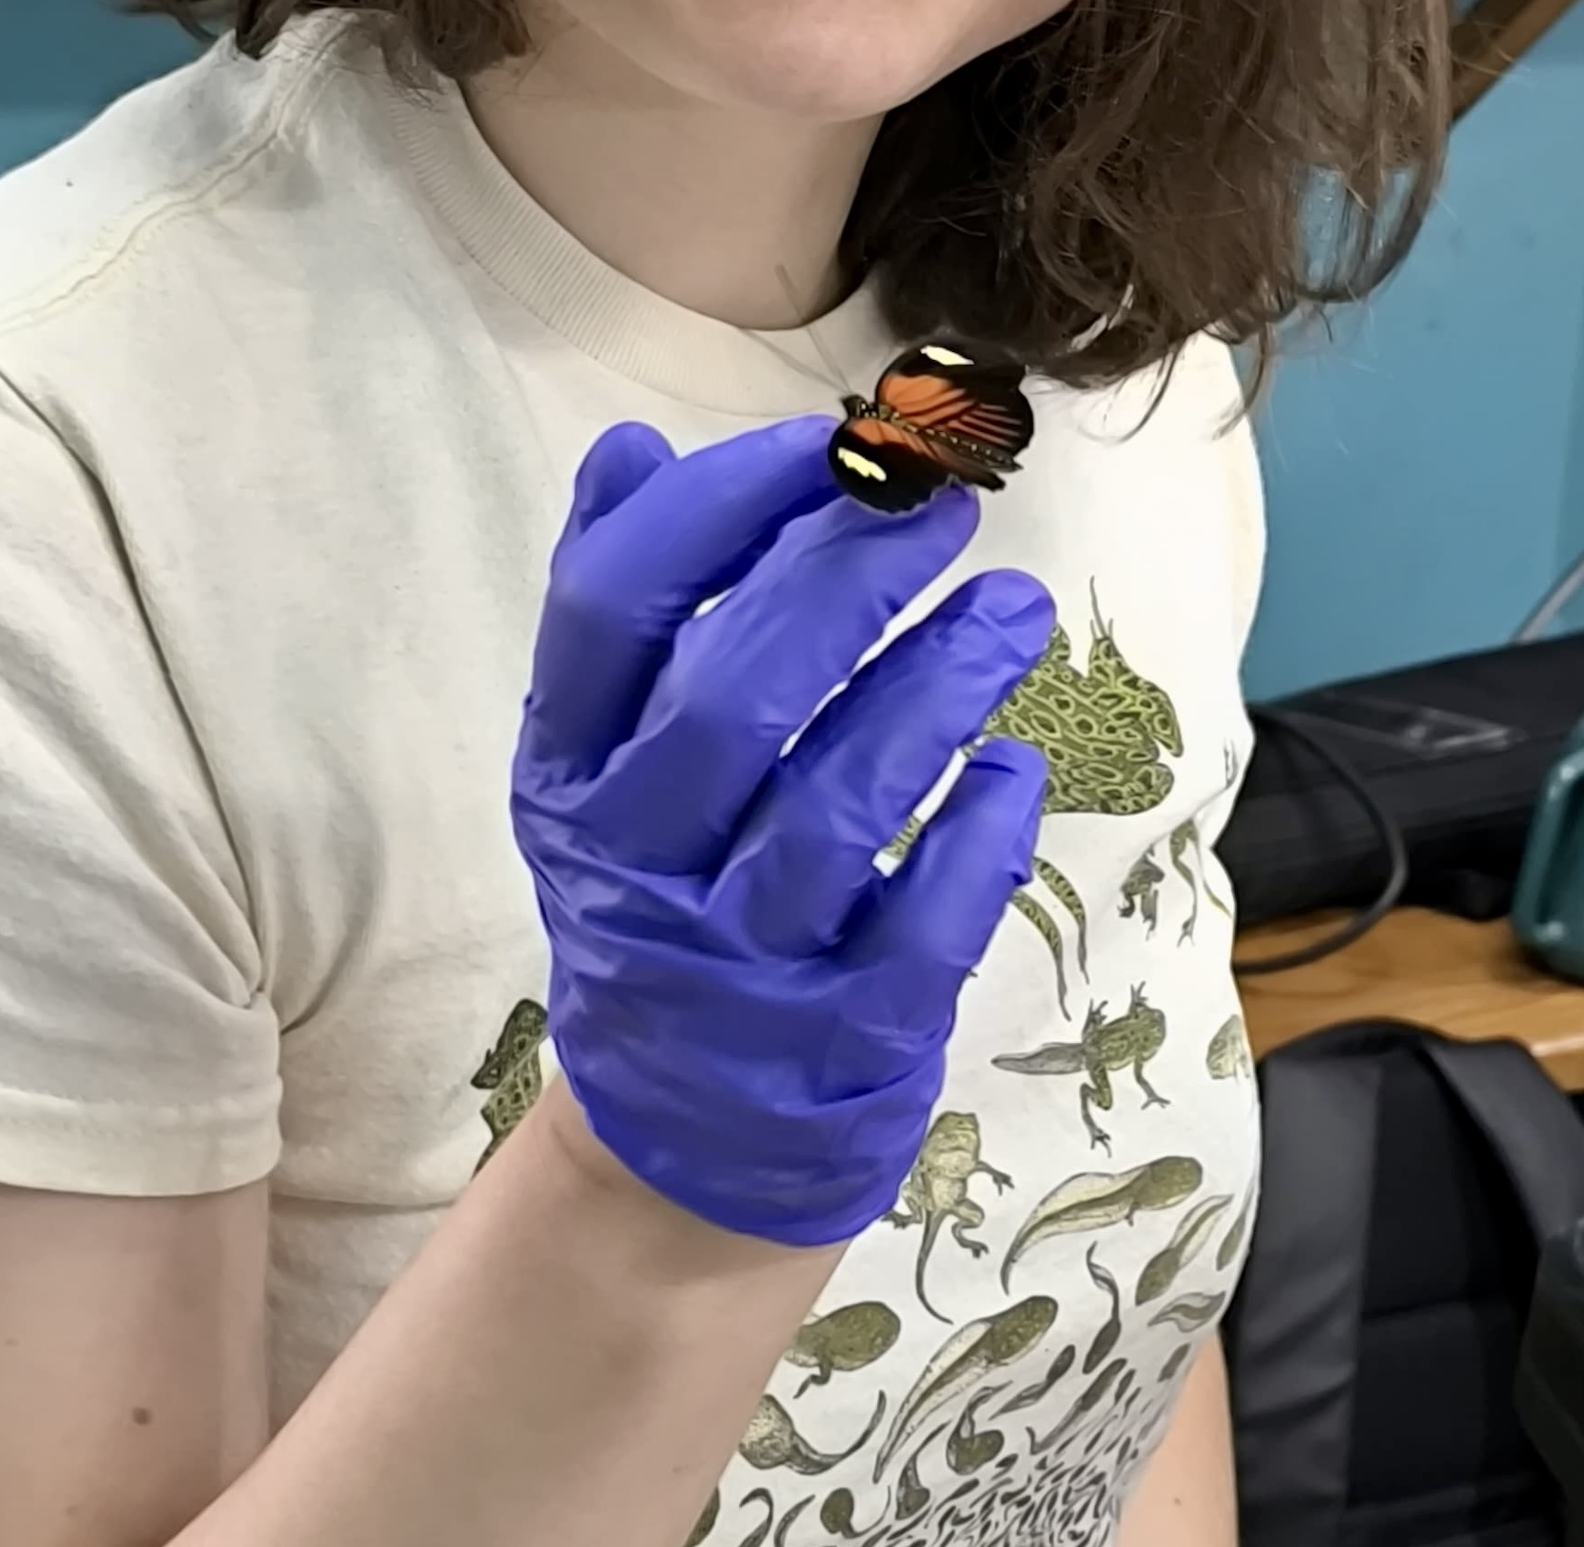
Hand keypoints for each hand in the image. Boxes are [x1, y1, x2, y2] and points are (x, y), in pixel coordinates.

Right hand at [511, 418, 1051, 1246]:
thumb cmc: (668, 886)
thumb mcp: (610, 760)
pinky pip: (921, 924)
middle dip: (849, 583)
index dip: (721, 507)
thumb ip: (625, 603)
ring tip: (1012, 608)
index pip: (614, 608)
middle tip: (945, 508)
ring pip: (836, 809)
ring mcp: (733, 964)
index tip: (830, 440)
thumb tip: (631, 448)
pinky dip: (977, 835)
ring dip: (935, 690)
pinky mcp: (838, 1040)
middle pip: (734, 702)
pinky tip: (1015, 767)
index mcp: (567, 770)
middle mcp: (633, 865)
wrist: (680, 1142)